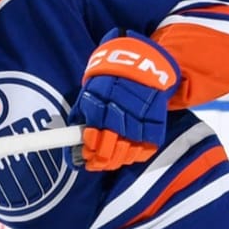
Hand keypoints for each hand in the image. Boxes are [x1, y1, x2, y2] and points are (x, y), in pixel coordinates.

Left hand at [73, 29, 179, 170]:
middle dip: (102, 160)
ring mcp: (139, 121)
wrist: (142, 64)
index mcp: (100, 106)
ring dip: (118, 161)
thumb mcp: (90, 91)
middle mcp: (120, 115)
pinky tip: (129, 155)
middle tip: (97, 163)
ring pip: (128, 153)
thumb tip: (72, 137)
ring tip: (112, 161)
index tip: (87, 157)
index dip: (90, 152)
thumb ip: (82, 114)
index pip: (93, 138)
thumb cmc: (111, 80)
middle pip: (110, 150)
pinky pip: (146, 148)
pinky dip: (137, 156)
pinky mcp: (156, 124)